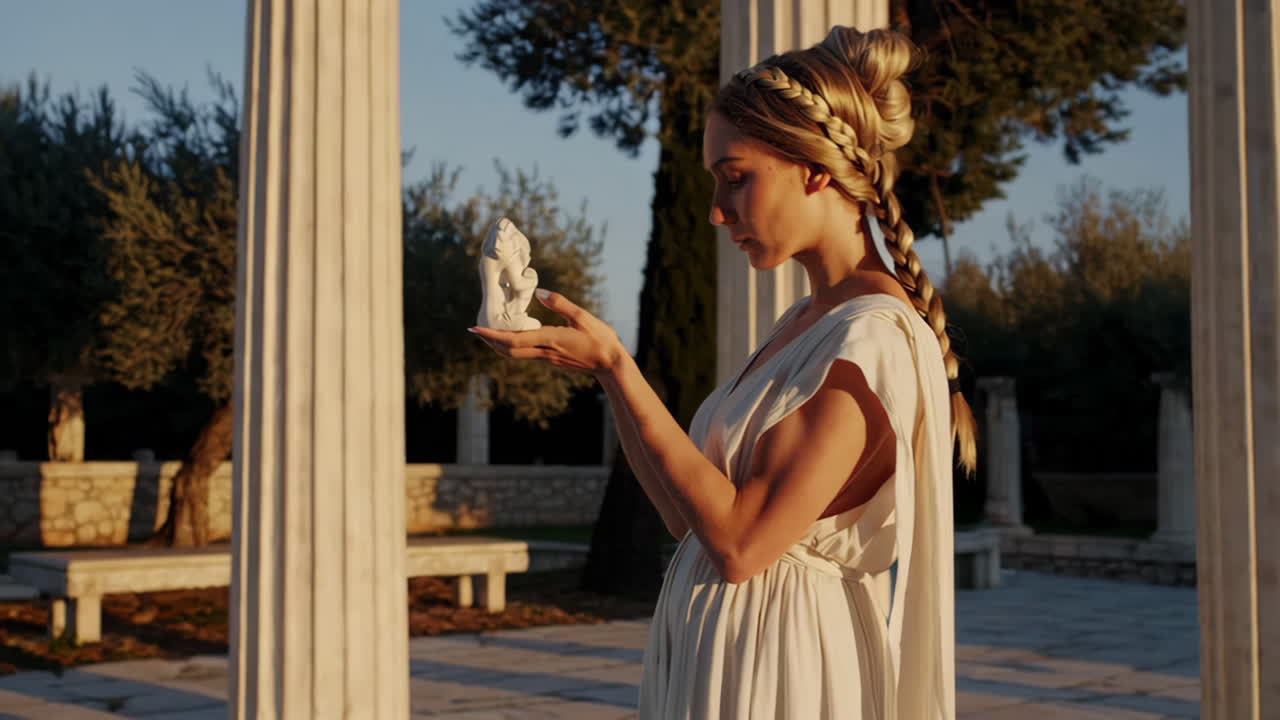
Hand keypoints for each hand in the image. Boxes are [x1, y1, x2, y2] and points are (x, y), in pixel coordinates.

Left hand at [469, 290, 625, 375]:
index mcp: (551, 339)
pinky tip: (512, 338)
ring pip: (516, 354)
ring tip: (488, 334)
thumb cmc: (600, 339)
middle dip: (490, 341)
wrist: (611, 365)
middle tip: (476, 331)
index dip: (491, 335)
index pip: (513, 339)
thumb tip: (540, 293)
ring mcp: (548, 358)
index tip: (475, 329)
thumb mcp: (583, 316)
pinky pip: (526, 354)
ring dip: (499, 345)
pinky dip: (513, 346)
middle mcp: (545, 352)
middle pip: (509, 350)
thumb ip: (560, 304)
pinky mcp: (552, 360)